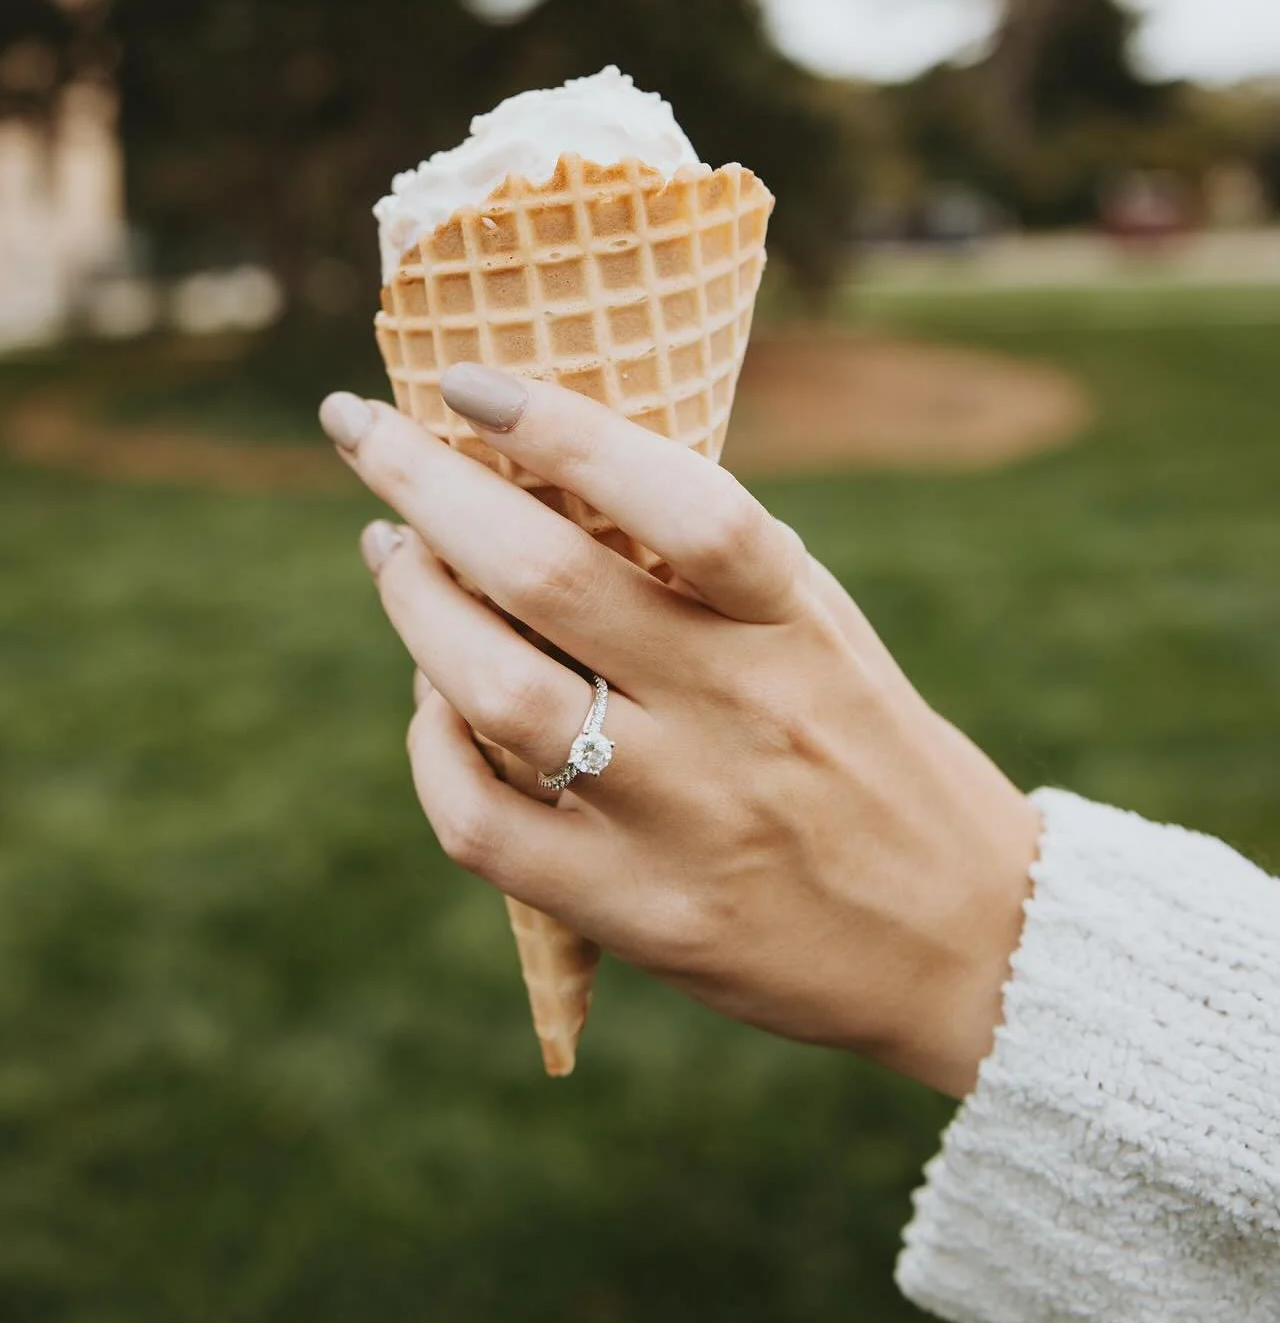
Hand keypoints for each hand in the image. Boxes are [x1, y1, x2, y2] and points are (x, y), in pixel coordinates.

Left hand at [319, 365, 1040, 1097]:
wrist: (961, 940)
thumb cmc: (867, 750)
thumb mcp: (820, 629)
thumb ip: (709, 566)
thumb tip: (545, 475)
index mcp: (792, 620)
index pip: (683, 500)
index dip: (566, 430)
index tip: (470, 382)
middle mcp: (740, 708)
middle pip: (548, 576)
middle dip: (425, 486)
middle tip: (360, 431)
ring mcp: (686, 817)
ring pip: (496, 691)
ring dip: (415, 604)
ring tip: (390, 553)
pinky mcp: (641, 912)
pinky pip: (486, 825)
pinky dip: (431, 749)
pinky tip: (428, 702)